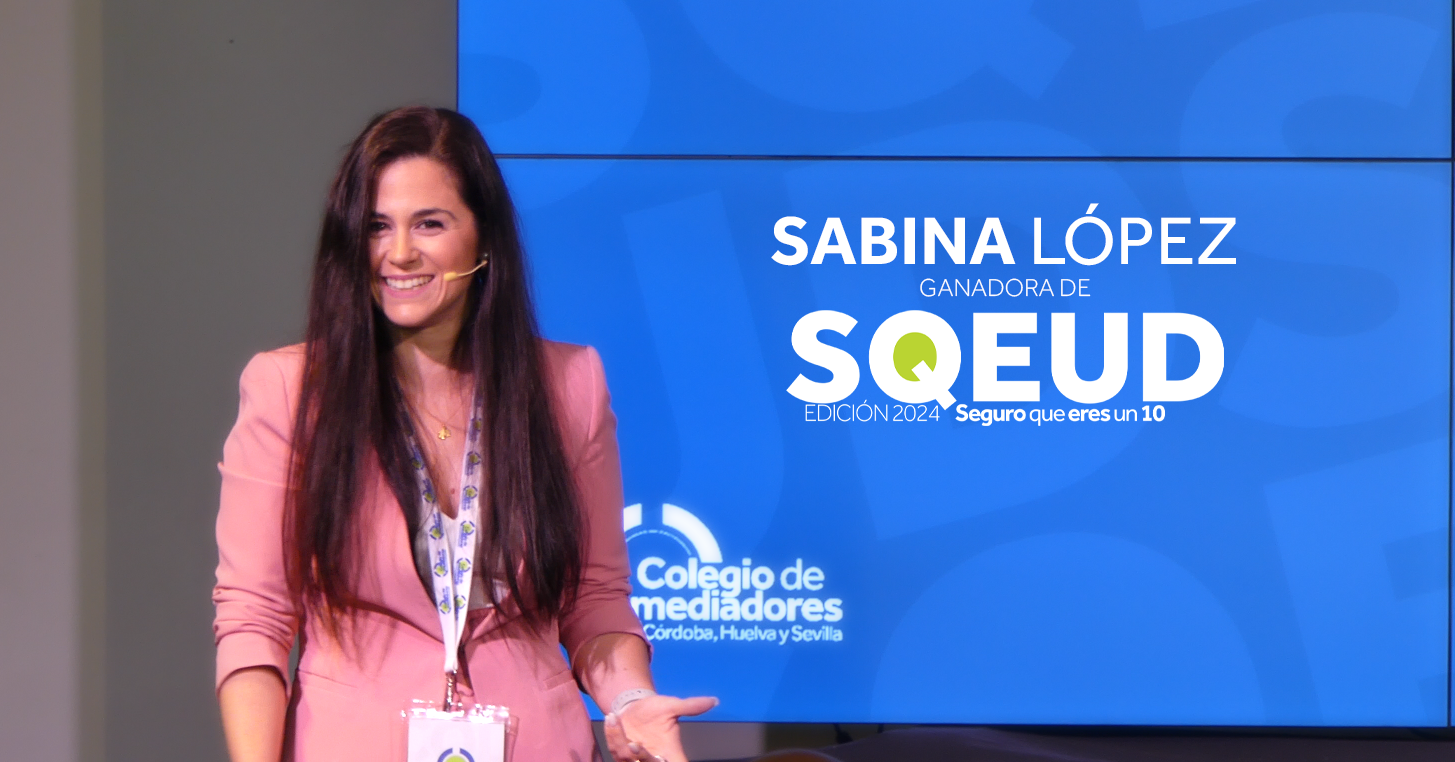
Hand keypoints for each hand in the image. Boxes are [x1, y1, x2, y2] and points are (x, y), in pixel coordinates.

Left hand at [602, 694, 717, 761]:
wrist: (634, 706)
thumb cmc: (656, 709)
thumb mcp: (673, 707)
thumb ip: (691, 706)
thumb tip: (714, 700)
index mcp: (670, 753)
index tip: (664, 758)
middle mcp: (653, 759)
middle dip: (643, 758)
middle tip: (636, 744)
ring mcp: (635, 759)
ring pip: (627, 759)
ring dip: (620, 741)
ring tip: (616, 718)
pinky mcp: (620, 754)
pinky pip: (614, 750)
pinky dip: (611, 735)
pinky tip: (612, 718)